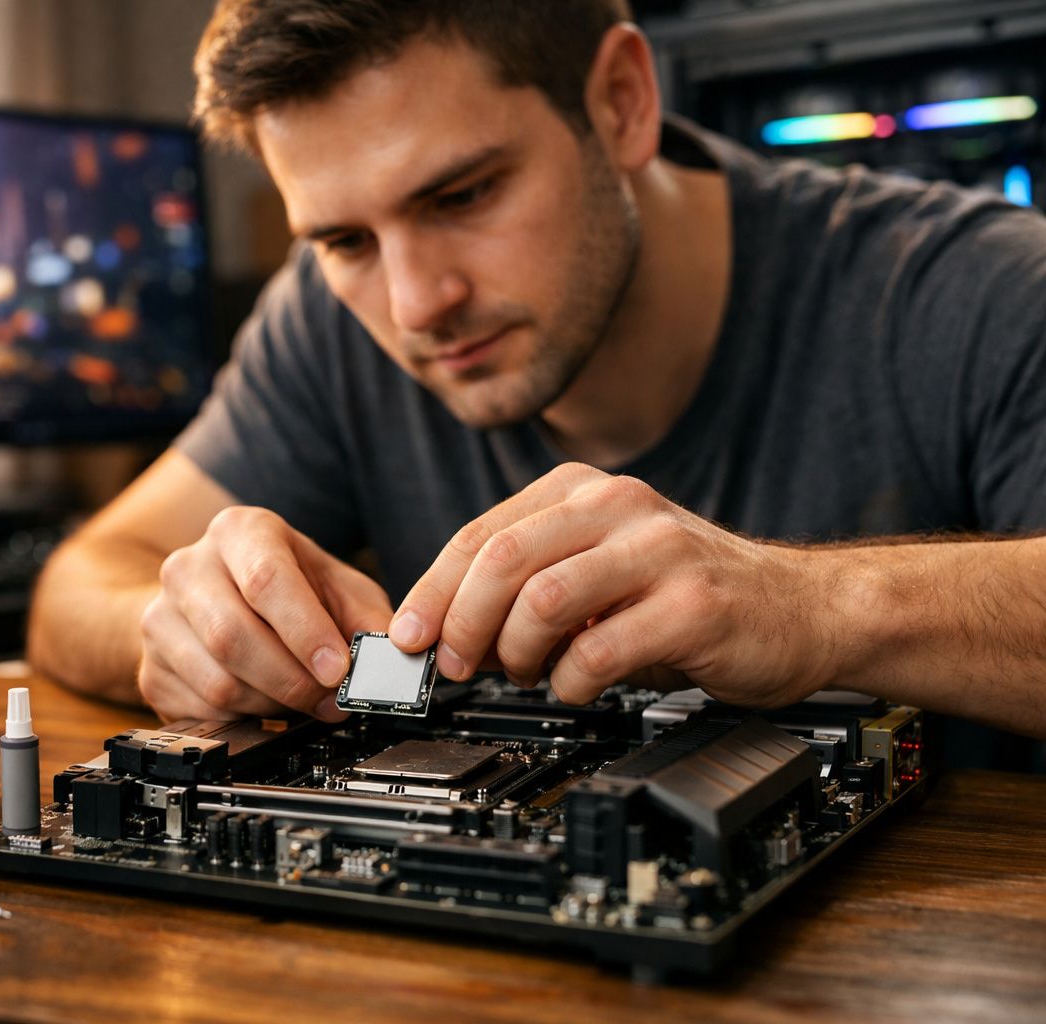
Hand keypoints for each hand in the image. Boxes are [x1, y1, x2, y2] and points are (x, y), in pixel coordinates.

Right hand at [138, 506, 392, 722]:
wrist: (208, 596)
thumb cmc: (281, 587)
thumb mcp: (334, 586)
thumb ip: (365, 618)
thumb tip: (391, 658)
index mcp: (238, 532)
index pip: (266, 580)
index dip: (306, 632)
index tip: (338, 668)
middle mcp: (188, 568)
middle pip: (234, 636)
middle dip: (293, 680)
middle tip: (330, 698)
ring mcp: (160, 619)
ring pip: (219, 682)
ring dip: (273, 704)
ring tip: (303, 699)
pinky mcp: (150, 669)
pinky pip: (202, 711)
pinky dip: (245, 719)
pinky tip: (266, 704)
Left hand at [388, 463, 829, 707]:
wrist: (803, 610)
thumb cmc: (688, 595)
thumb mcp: (601, 570)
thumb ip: (532, 584)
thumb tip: (447, 631)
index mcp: (583, 493)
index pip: (481, 534)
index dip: (432, 590)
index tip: (408, 637)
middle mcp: (619, 507)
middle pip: (501, 560)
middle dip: (461, 622)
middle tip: (455, 666)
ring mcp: (659, 551)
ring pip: (542, 599)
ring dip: (515, 652)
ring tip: (525, 674)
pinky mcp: (694, 604)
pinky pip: (600, 649)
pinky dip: (572, 681)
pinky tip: (578, 687)